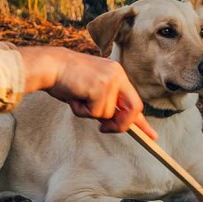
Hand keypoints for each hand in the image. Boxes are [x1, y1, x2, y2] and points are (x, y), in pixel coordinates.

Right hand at [19, 46, 157, 137]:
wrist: (49, 65)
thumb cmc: (65, 79)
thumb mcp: (91, 90)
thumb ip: (105, 103)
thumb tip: (111, 123)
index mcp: (117, 73)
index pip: (134, 100)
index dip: (142, 121)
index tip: (152, 136)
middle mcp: (118, 75)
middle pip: (134, 108)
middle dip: (121, 125)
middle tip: (103, 128)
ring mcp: (111, 80)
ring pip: (109, 114)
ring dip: (90, 113)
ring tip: (78, 99)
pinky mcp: (100, 87)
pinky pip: (96, 113)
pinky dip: (83, 112)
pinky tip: (75, 98)